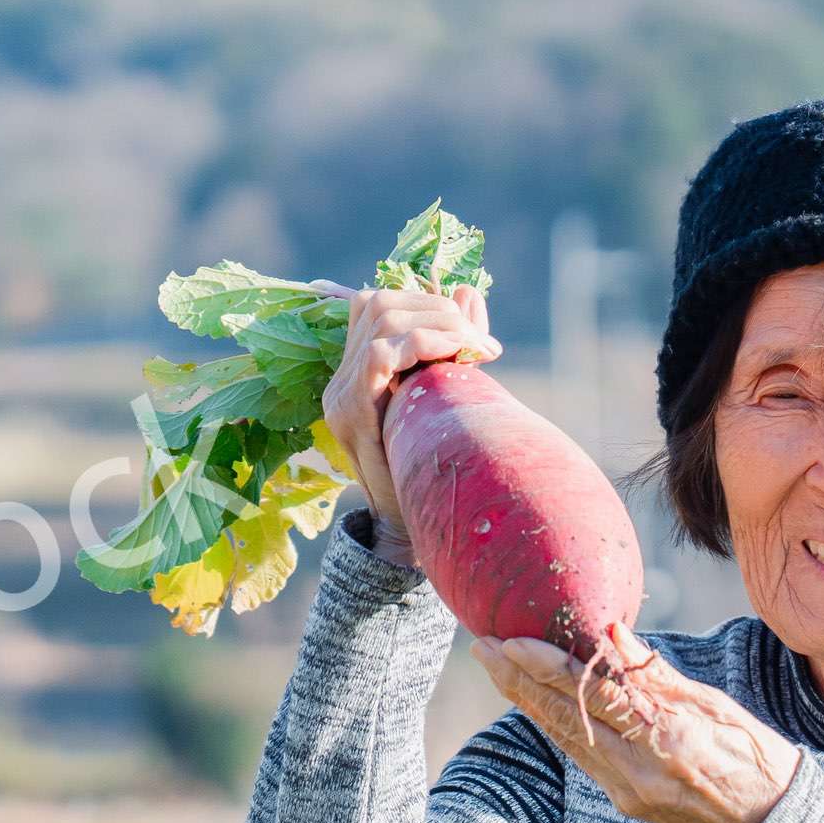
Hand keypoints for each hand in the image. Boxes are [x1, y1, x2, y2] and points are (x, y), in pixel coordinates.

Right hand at [316, 281, 499, 527]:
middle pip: (378, 301)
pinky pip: (381, 353)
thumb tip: (469, 291)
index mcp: (357, 375)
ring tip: (475, 347)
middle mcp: (342, 381)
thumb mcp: (445, 397)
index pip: (376, 305)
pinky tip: (459, 357)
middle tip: (481, 341)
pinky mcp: (351, 413)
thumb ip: (452, 345)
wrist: (409, 532)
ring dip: (437, 322)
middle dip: (438, 308)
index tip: (474, 328)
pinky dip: (424, 343)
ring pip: (380, 316)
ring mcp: (341, 396)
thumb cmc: (431, 469)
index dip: (426, 301)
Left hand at [471, 632, 800, 822]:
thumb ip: (657, 674)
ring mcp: (628, 791)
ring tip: (498, 667)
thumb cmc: (755, 758)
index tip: (513, 639)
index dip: (549, 666)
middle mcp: (639, 769)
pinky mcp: (625, 802)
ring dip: (527, 701)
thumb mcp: (715, 705)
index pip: (595, 693)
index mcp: (668, 737)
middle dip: (519, 680)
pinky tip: (535, 702)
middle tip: (483, 646)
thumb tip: (611, 630)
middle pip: (565, 718)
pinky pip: (580, 756)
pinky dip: (554, 725)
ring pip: (564, 738)